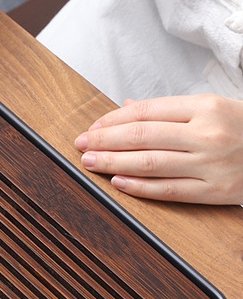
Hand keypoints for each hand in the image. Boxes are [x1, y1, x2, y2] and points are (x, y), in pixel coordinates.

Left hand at [74, 94, 242, 204]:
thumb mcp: (214, 107)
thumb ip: (170, 109)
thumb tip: (128, 106)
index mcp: (206, 107)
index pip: (147, 112)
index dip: (113, 119)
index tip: (93, 125)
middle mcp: (208, 134)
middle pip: (143, 136)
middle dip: (105, 139)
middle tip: (82, 143)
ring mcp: (212, 164)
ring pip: (151, 163)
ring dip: (114, 162)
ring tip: (91, 162)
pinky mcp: (217, 191)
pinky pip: (171, 190)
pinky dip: (141, 187)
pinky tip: (119, 182)